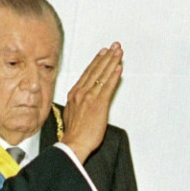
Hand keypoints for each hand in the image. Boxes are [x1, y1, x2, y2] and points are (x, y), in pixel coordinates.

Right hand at [61, 42, 123, 162]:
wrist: (73, 144)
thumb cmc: (73, 134)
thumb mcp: (71, 113)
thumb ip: (76, 103)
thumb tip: (80, 100)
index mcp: (74, 93)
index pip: (87, 73)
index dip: (96, 61)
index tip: (103, 52)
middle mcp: (81, 92)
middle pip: (95, 70)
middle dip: (106, 56)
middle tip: (114, 46)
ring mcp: (89, 97)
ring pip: (102, 75)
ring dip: (112, 62)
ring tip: (119, 52)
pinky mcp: (99, 105)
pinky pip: (107, 87)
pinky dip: (113, 76)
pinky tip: (118, 68)